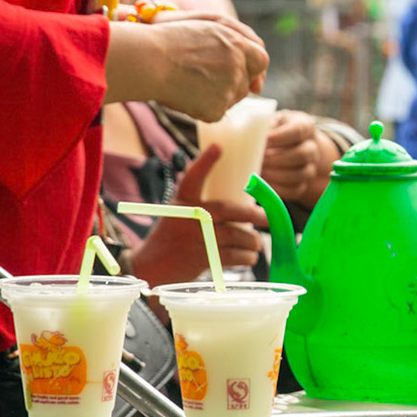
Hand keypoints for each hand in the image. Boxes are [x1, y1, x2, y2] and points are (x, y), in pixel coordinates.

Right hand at [122, 13, 268, 121]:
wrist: (148, 59)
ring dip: (217, 95)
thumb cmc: (168, 40)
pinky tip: (183, 95)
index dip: (253, 68)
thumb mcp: (205, 29)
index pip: (261, 60)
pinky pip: (215, 113)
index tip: (247, 75)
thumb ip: (233, 44)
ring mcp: (229, 90)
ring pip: (232, 99)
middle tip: (205, 79)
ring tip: (189, 82)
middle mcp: (238, 67)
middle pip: (246, 83)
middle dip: (232, 83)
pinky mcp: (216, 109)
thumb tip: (254, 77)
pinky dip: (202, 108)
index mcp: (237, 44)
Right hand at [127, 145, 265, 287]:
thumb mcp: (177, 216)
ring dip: (251, 240)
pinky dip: (245, 257)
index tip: (218, 147)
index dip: (205, 162)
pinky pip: (232, 256)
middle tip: (266, 217)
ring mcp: (194, 238)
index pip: (192, 177)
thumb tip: (242, 210)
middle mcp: (187, 217)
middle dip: (251, 213)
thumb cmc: (170, 241)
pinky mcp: (200, 259)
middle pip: (226, 209)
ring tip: (256, 242)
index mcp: (180, 202)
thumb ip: (201, 210)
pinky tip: (249, 256)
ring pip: (234, 235)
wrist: (149, 269)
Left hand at [260, 111, 337, 205]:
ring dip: (278, 175)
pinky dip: (279, 189)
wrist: (282, 146)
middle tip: (260, 159)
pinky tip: (264, 185)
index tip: (265, 139)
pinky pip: (295, 190)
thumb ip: (263, 126)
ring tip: (259, 172)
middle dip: (278, 158)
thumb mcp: (271, 121)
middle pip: (303, 154)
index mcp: (304, 126)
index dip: (282, 136)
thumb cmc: (272, 131)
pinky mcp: (302, 184)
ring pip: (301, 174)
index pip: (298, 130)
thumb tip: (247, 135)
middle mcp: (311, 147)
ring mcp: (309, 167)